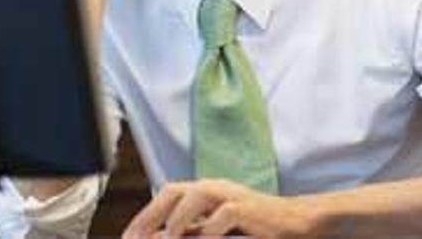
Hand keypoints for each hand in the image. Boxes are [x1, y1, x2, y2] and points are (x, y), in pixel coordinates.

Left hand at [122, 179, 320, 238]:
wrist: (294, 223)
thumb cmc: (254, 227)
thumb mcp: (216, 230)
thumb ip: (191, 232)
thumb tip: (158, 238)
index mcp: (205, 192)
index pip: (166, 195)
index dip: (144, 216)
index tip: (128, 238)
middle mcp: (215, 188)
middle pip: (174, 191)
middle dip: (151, 215)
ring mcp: (232, 195)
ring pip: (196, 196)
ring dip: (177, 220)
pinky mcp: (249, 208)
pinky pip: (224, 215)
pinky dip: (209, 230)